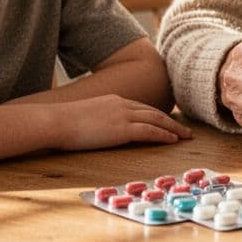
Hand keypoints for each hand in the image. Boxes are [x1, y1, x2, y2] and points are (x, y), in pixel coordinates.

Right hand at [54, 94, 191, 150]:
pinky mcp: (122, 129)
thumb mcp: (84, 115)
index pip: (141, 107)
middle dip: (171, 121)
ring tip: (185, 136)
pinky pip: (150, 131)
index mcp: (113, 100)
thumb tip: (96, 127)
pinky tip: (172, 141)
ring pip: (156, 119)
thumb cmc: (62, 122)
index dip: (156, 115)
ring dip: (173, 128)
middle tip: (184, 130)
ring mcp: (123, 115)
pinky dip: (163, 135)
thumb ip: (96, 118)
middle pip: (153, 111)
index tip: (167, 122)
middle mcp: (122, 104)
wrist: (55, 120)